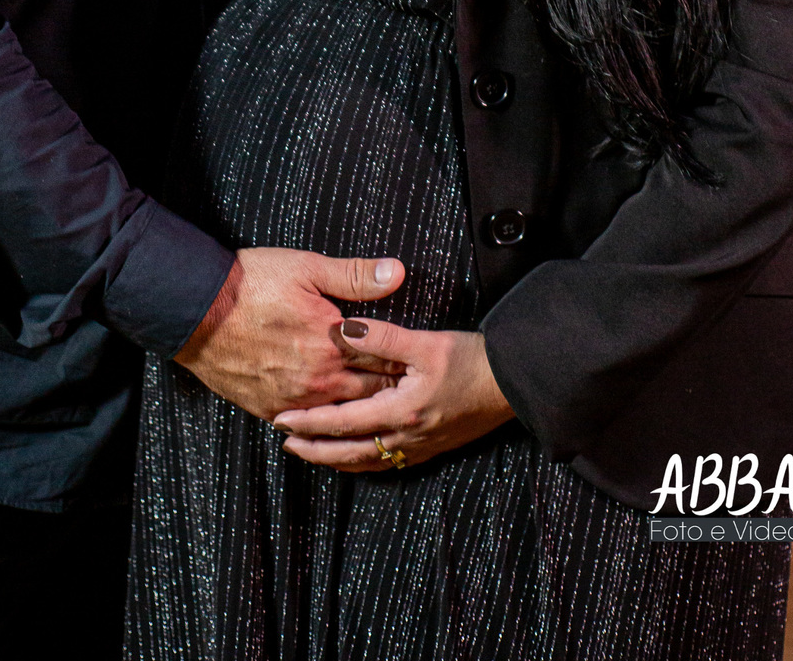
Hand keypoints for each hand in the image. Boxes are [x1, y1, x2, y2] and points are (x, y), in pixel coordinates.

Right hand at [173, 248, 405, 420]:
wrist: (195, 310)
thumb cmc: (251, 283)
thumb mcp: (306, 268)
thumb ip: (355, 275)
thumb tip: (397, 272)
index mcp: (333, 344)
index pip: (384, 361)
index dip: (404, 363)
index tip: (422, 367)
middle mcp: (318, 380)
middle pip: (368, 394)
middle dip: (388, 391)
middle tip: (410, 393)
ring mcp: (293, 400)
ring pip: (341, 415)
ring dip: (359, 411)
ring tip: (381, 413)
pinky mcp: (269, 409)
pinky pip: (307, 426)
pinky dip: (324, 424)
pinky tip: (336, 423)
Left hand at [272, 319, 514, 471]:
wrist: (510, 385)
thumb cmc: (470, 361)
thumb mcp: (426, 343)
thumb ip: (382, 338)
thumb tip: (343, 328)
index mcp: (400, 411)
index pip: (343, 422)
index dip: (310, 422)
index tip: (282, 419)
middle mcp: (406, 436)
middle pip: (349, 451)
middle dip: (315, 449)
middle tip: (286, 442)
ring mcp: (418, 446)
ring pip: (366, 462)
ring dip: (335, 458)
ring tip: (311, 452)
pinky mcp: (430, 447)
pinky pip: (386, 463)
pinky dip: (361, 462)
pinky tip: (354, 456)